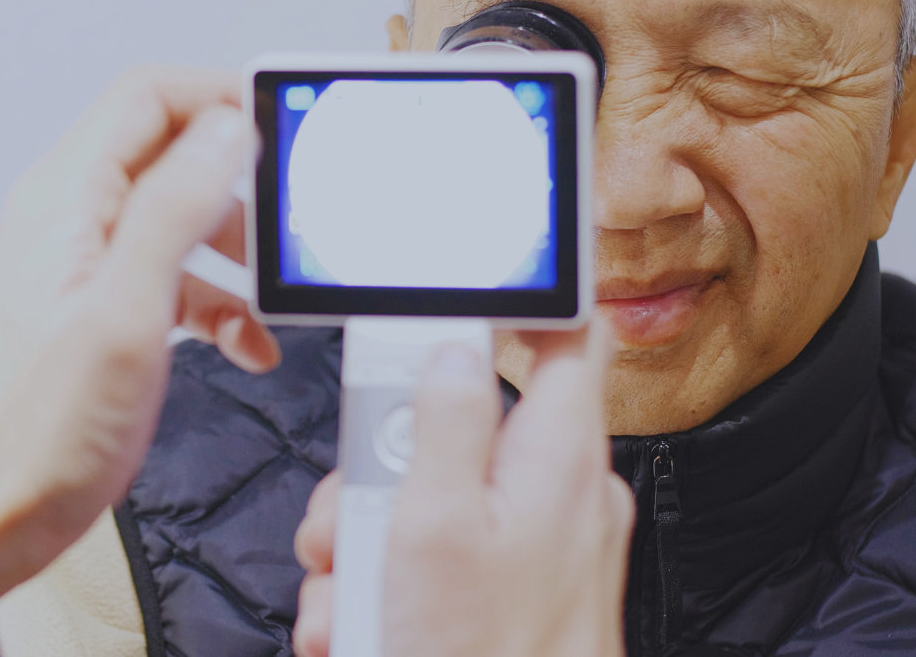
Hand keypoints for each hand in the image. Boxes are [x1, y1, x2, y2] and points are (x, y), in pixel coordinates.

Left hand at [0, 67, 279, 597]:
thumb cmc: (38, 432)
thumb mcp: (124, 315)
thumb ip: (174, 211)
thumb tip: (226, 132)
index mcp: (67, 200)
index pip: (151, 97)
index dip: (222, 97)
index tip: (282, 126)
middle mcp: (70, 218)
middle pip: (173, 150)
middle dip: (242, 182)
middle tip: (288, 219)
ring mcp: (83, 262)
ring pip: (180, 215)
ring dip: (237, 249)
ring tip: (272, 294)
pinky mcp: (98, 305)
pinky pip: (173, 273)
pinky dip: (219, 298)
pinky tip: (246, 341)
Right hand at [293, 324, 633, 656]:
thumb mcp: (433, 529)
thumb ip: (441, 421)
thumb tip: (452, 347)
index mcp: (556, 456)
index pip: (567, 335)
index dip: (522, 301)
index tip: (462, 292)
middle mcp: (560, 491)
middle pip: (466, 422)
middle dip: (386, 464)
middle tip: (352, 518)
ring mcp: (543, 544)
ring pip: (442, 493)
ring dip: (373, 539)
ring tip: (348, 599)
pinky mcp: (520, 590)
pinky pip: (450, 553)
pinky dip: (396, 582)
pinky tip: (362, 626)